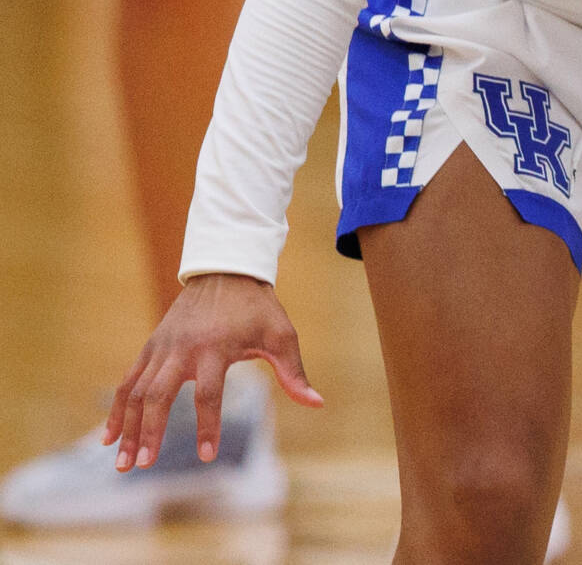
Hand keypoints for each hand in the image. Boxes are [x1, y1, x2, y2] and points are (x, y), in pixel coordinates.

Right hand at [107, 274, 322, 471]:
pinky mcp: (150, 347)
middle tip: (145, 466)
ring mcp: (161, 348)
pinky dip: (118, 409)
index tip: (207, 456)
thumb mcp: (281, 335)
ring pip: (136, 392)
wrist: (225, 271)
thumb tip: (317, 403)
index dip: (207, 426)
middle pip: (159, 395)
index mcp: (216, 347)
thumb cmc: (257, 308)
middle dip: (150, 431)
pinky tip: (110, 438)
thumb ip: (293, 372)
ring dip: (128, 428)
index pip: (208, 394)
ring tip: (124, 464)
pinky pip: (128, 382)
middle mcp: (182, 349)